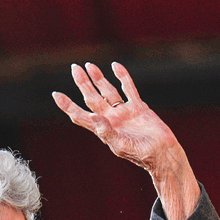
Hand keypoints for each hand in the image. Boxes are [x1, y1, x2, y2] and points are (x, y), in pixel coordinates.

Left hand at [52, 62, 198, 219]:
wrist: (162, 153)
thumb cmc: (141, 155)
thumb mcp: (121, 145)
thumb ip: (106, 132)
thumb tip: (93, 117)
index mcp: (102, 129)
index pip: (80, 114)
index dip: (67, 105)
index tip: (56, 94)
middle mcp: (110, 118)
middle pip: (92, 97)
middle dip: (83, 83)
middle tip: (74, 68)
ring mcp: (123, 112)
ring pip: (108, 90)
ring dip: (98, 78)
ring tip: (89, 65)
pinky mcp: (138, 107)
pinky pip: (128, 88)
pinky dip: (122, 77)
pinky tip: (115, 66)